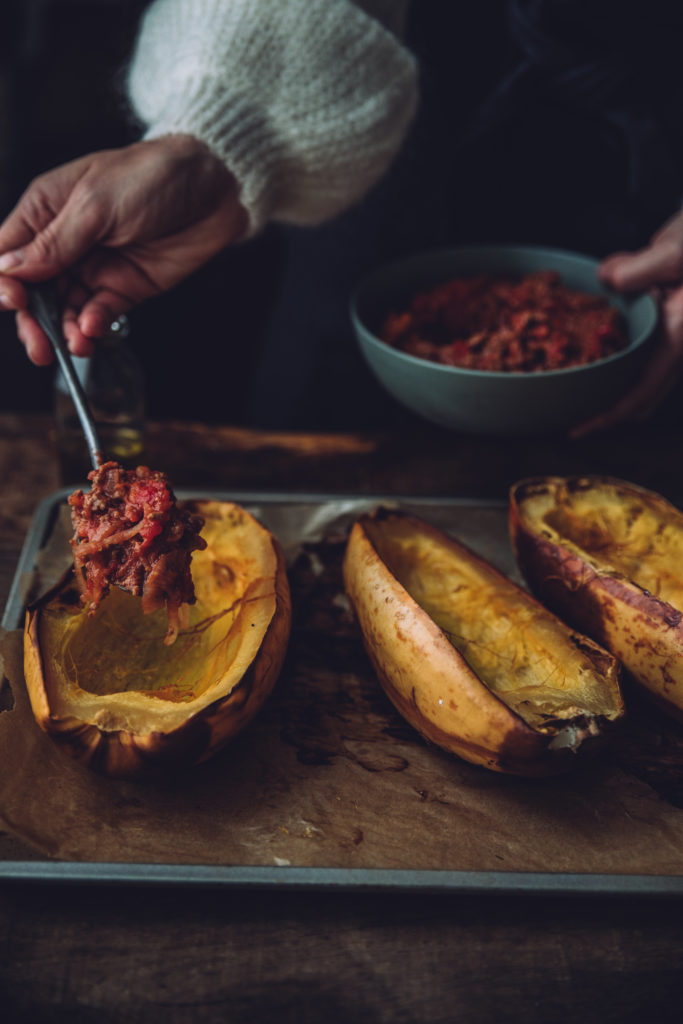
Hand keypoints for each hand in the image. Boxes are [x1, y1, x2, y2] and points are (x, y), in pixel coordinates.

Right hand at [0, 135, 247, 364]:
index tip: (14, 300)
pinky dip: (92, 326)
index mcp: (45, 211)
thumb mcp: (95, 204)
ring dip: (63, 331)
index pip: (7, 254)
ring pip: (63, 309)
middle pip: (31, 290)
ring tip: (73, 344)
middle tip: (38, 344)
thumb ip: (54, 242)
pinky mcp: (123, 288)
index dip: (4, 282)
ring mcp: (93, 267)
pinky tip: (92, 330)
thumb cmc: (152, 176)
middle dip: (31, 321)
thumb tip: (9, 268)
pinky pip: (99, 314)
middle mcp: (64, 242)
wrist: (212, 187)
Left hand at [571, 209, 682, 437]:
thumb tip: (606, 279)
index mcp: (678, 337)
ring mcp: (671, 334)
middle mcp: (675, 343)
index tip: (580, 430)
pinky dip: (613, 346)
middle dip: (607, 409)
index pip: (642, 393)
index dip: (609, 416)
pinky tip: (593, 332)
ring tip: (574, 378)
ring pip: (638, 374)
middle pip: (640, 396)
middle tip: (570, 414)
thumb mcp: (675, 252)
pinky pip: (636, 345)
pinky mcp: (665, 319)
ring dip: (610, 379)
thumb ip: (638, 269)